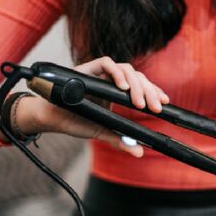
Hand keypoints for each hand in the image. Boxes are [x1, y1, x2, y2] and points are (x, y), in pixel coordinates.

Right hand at [0, 57, 168, 156]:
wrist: (51, 118)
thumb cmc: (75, 121)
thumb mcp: (103, 132)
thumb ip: (120, 140)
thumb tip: (139, 152)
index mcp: (116, 92)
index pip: (140, 86)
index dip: (154, 91)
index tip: (164, 103)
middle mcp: (111, 80)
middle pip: (137, 77)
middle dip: (149, 91)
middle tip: (155, 107)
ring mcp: (100, 73)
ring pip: (126, 69)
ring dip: (135, 84)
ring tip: (140, 103)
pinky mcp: (88, 68)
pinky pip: (106, 63)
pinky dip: (116, 73)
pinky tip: (122, 88)